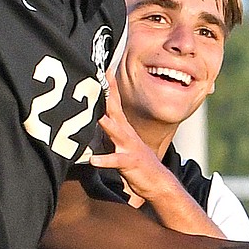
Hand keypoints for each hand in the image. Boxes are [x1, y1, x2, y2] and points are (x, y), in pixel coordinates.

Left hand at [90, 74, 177, 199]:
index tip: (102, 67)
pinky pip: (115, 161)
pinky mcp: (129, 163)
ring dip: (105, 123)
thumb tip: (92, 119)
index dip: (109, 84)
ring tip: (94, 116)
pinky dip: (104, 160)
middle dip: (106, 93)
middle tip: (97, 77)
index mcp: (123, 127)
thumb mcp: (121, 142)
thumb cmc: (135, 162)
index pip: (115, 101)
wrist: (157, 181)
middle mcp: (126, 133)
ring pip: (115, 132)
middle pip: (114, 109)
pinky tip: (93, 160)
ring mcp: (128, 147)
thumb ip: (108, 129)